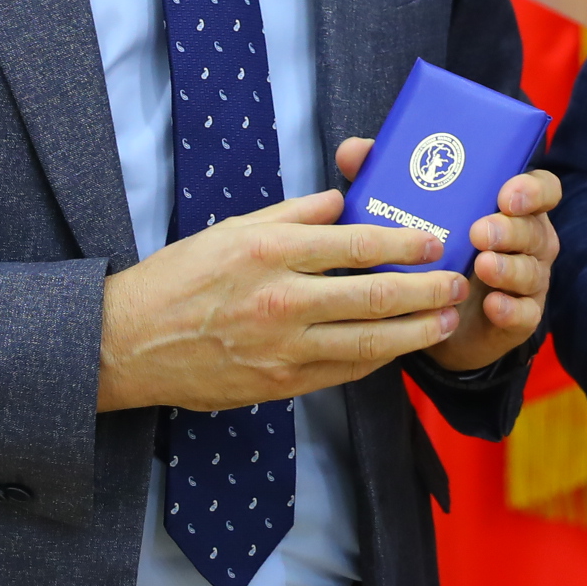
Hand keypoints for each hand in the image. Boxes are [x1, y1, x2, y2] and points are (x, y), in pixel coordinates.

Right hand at [95, 191, 465, 412]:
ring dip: (415, 331)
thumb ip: (293, 214)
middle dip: (426, 290)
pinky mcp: (279, 384)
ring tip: (445, 320)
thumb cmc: (178, 278)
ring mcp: (282, 348)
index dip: (407, 243)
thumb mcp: (232, 229)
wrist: (128, 343)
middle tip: (458, 281)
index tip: (436, 239)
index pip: (358, 244)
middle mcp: (281, 299)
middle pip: (374, 296)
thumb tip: (344, 201)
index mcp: (270, 251)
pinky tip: (399, 347)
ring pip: (368, 342)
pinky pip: (343, 371)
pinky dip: (377, 358)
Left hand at [335, 138, 560, 373]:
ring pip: (532, 270)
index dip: (531, 188)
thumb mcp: (410, 212)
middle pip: (535, 228)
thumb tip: (355, 150)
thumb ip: (387, 178)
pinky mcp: (519, 318)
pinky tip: (492, 304)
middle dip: (510, 228)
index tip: (505, 192)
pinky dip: (511, 309)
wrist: (429, 318)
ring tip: (483, 265)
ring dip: (508, 267)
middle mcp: (526, 240)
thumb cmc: (428, 251)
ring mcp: (527, 280)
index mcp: (508, 207)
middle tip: (479, 231)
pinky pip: (526, 314)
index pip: (541, 188)